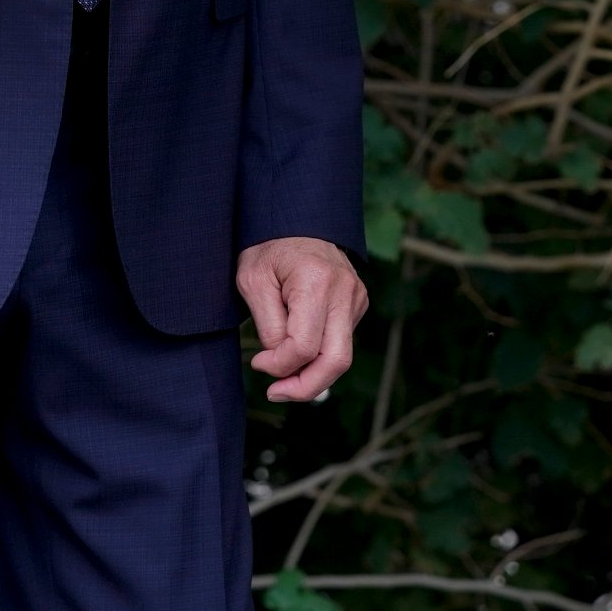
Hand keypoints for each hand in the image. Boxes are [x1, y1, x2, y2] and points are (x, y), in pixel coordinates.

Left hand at [238, 238, 366, 403]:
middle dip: (306, 388)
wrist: (297, 217)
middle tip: (277, 392)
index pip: (303, 347)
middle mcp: (345, 291)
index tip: (257, 362)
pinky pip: (341, 341)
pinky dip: (319, 354)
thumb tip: (281, 364)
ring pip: (341, 356)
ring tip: (284, 376)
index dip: (278, 366)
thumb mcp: (253, 282)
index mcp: (316, 282)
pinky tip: (297, 349)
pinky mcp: (358, 303)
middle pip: (336, 362)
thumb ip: (269, 327)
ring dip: (312, 374)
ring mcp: (357, 297)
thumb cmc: (268, 248)